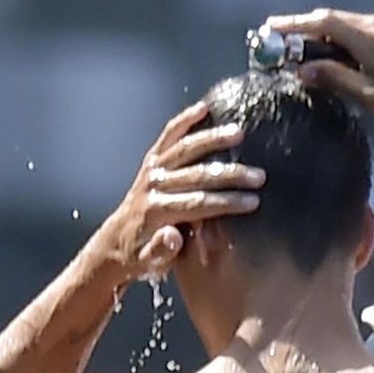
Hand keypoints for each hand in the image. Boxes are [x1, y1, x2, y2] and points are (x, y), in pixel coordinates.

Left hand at [99, 102, 263, 281]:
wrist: (115, 243)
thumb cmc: (139, 257)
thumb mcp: (149, 264)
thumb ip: (162, 251)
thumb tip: (173, 237)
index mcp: (157, 212)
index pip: (198, 204)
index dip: (227, 202)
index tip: (252, 201)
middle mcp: (153, 186)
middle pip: (197, 175)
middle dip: (230, 174)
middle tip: (258, 175)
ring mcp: (152, 170)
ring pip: (185, 149)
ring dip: (213, 140)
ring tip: (238, 132)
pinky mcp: (152, 160)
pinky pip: (168, 136)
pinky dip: (185, 121)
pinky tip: (204, 108)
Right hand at [260, 8, 373, 127]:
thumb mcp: (372, 97)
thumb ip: (336, 79)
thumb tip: (303, 69)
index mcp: (367, 38)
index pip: (321, 21)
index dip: (293, 24)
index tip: (270, 28)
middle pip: (333, 19)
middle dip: (307, 30)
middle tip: (286, 46)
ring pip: (350, 23)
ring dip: (329, 35)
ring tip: (314, 55)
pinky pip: (366, 27)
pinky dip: (349, 37)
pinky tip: (346, 56)